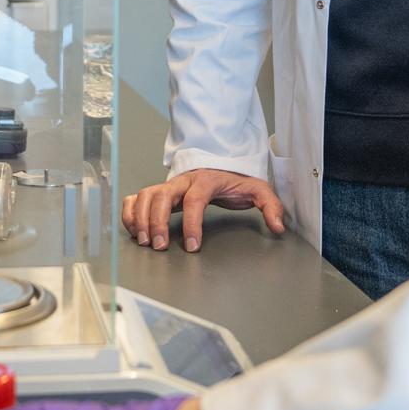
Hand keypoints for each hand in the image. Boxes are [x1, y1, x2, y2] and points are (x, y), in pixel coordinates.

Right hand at [122, 168, 284, 251]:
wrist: (221, 162)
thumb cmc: (235, 178)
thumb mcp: (257, 189)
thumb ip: (270, 206)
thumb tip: (279, 226)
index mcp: (206, 180)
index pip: (195, 201)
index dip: (192, 224)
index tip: (193, 246)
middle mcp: (183, 181)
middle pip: (162, 196)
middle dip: (157, 222)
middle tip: (160, 247)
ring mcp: (168, 185)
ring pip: (145, 195)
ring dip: (140, 218)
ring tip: (144, 242)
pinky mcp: (159, 190)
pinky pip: (136, 197)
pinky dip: (130, 211)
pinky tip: (132, 230)